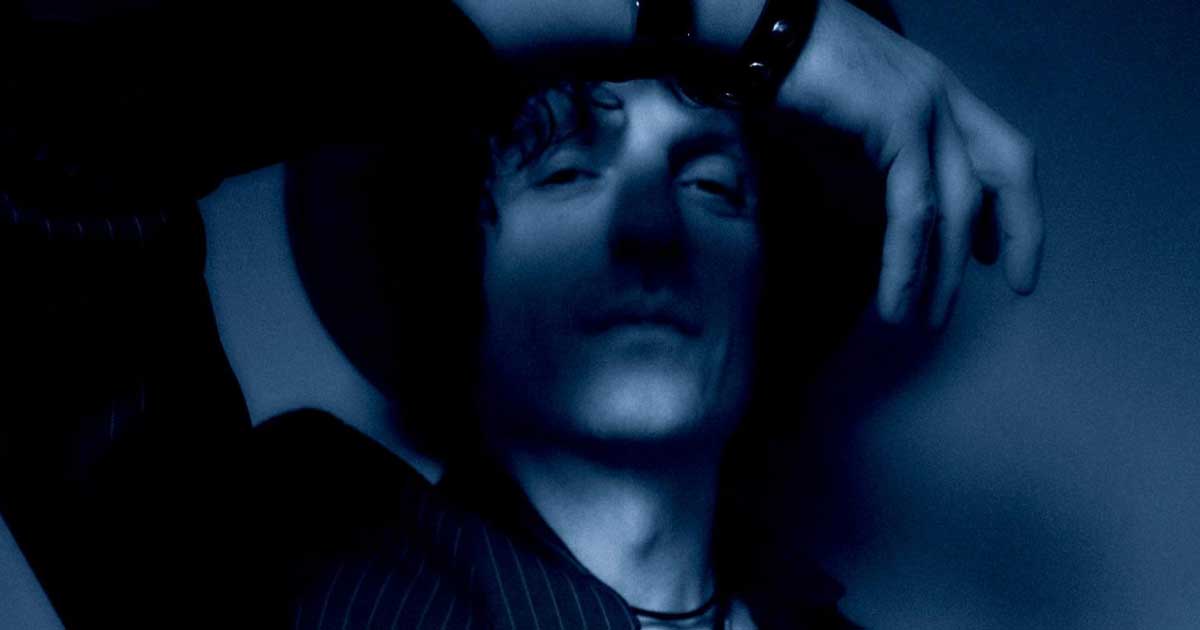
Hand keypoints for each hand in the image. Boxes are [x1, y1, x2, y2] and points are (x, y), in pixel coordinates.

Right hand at [776, 0, 1043, 326]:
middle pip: (1009, 167)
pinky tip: (896, 297)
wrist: (759, 33)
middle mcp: (942, 94)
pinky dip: (908, 261)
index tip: (996, 254)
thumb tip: (880, 215)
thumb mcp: (844, 129)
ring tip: (925, 318)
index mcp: (935, 93)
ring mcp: (926, 103)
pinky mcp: (899, 120)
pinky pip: (914, 208)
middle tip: (1018, 283)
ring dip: (943, 271)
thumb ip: (873, 165)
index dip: (1009, 204)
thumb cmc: (786, 78)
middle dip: (1021, 232)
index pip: (997, 151)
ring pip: (957, 202)